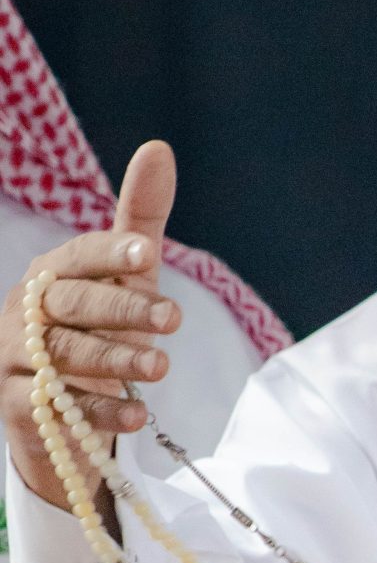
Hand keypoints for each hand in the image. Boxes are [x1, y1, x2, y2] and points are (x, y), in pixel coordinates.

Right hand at [1, 140, 180, 509]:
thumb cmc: (97, 330)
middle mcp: (26, 310)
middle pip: (72, 304)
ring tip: (161, 367)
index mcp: (51, 273)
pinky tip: (137, 414)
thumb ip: (140, 222)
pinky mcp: (18, 405)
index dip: (111, 252)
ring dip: (115, 360)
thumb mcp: (124, 279)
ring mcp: (16, 358)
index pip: (79, 256)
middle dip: (122, 310)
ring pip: (63, 354)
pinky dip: (99, 411)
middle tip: (173, 319)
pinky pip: (58, 407)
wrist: (59, 411)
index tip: (149, 253)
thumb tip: (158, 148)